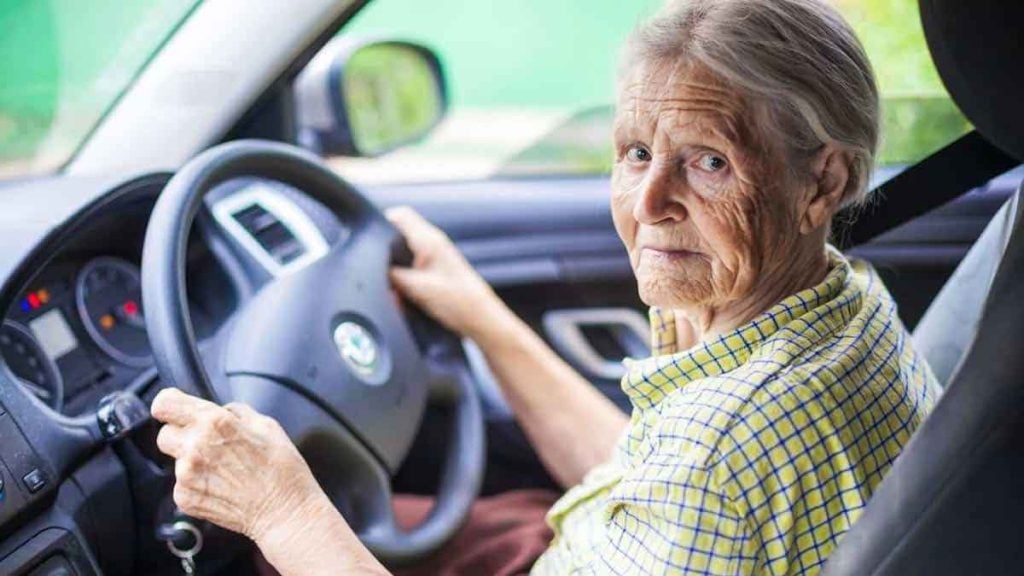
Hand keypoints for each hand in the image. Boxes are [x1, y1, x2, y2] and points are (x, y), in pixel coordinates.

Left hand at [150, 388, 325, 544]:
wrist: (283, 511)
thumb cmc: (281, 468)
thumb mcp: (267, 425)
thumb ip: (236, 412)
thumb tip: (221, 411)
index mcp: (214, 422)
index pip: (165, 403)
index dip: (170, 404)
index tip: (177, 409)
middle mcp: (194, 446)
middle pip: (165, 433)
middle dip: (182, 436)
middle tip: (207, 444)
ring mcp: (186, 475)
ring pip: (175, 460)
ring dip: (191, 461)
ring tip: (222, 470)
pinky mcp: (184, 499)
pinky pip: (181, 483)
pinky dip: (196, 484)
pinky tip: (221, 486)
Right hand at [387, 206, 507, 339]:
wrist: (482, 320)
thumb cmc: (461, 302)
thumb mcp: (418, 289)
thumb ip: (394, 276)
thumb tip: (375, 273)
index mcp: (429, 240)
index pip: (400, 215)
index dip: (382, 224)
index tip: (370, 243)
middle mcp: (432, 245)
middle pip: (398, 237)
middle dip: (386, 256)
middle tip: (383, 276)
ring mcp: (435, 259)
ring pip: (403, 257)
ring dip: (395, 274)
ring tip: (397, 293)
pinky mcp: (435, 274)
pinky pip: (411, 272)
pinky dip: (404, 284)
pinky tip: (405, 300)